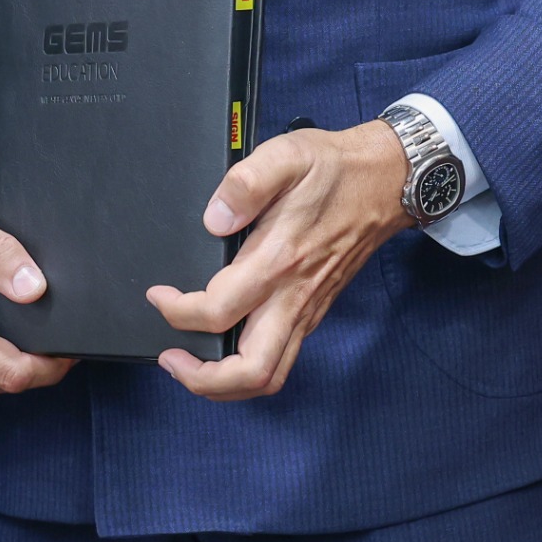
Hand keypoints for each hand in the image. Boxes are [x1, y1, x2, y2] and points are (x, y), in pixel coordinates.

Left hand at [146, 120, 410, 399]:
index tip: (157, 295)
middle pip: (250, 371)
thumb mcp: (286, 155)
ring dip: (226, 385)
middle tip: (170, 358)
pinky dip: (248, 372)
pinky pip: (281, 362)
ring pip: (269, 376)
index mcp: (279, 260)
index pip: (219, 310)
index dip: (178, 312)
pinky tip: (225, 351)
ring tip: (191, 367)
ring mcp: (306, 310)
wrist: (384, 182)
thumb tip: (213, 220)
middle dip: (203, 379)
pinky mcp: (313, 312)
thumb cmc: (332, 169)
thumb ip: (245, 184)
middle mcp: (294, 296)